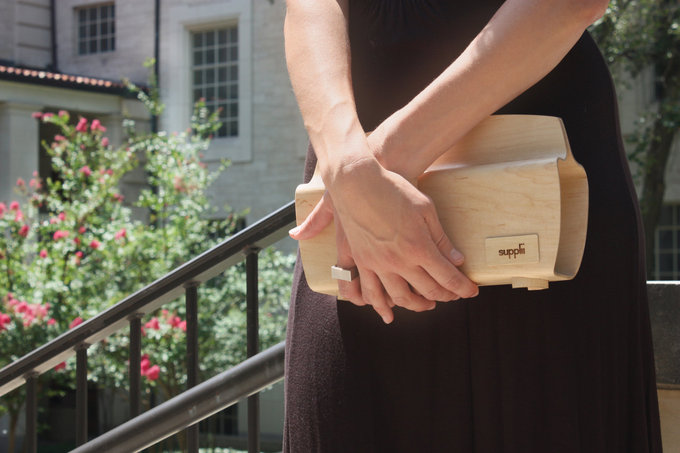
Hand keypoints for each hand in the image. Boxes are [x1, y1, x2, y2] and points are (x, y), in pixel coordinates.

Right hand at [293, 155, 477, 322]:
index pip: (447, 278)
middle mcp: (398, 261)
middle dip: (445, 296)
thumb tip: (457, 260)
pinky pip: (369, 292)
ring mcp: (376, 264)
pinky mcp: (360, 261)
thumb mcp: (425, 209)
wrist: (356, 182)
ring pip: (399, 298)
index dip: (463, 288)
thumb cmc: (394, 190)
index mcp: (418, 247)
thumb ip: (441, 238)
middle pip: (427, 290)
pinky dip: (379, 306)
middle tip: (453, 295)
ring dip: (416, 305)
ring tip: (426, 304)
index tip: (471, 291)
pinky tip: (387, 313)